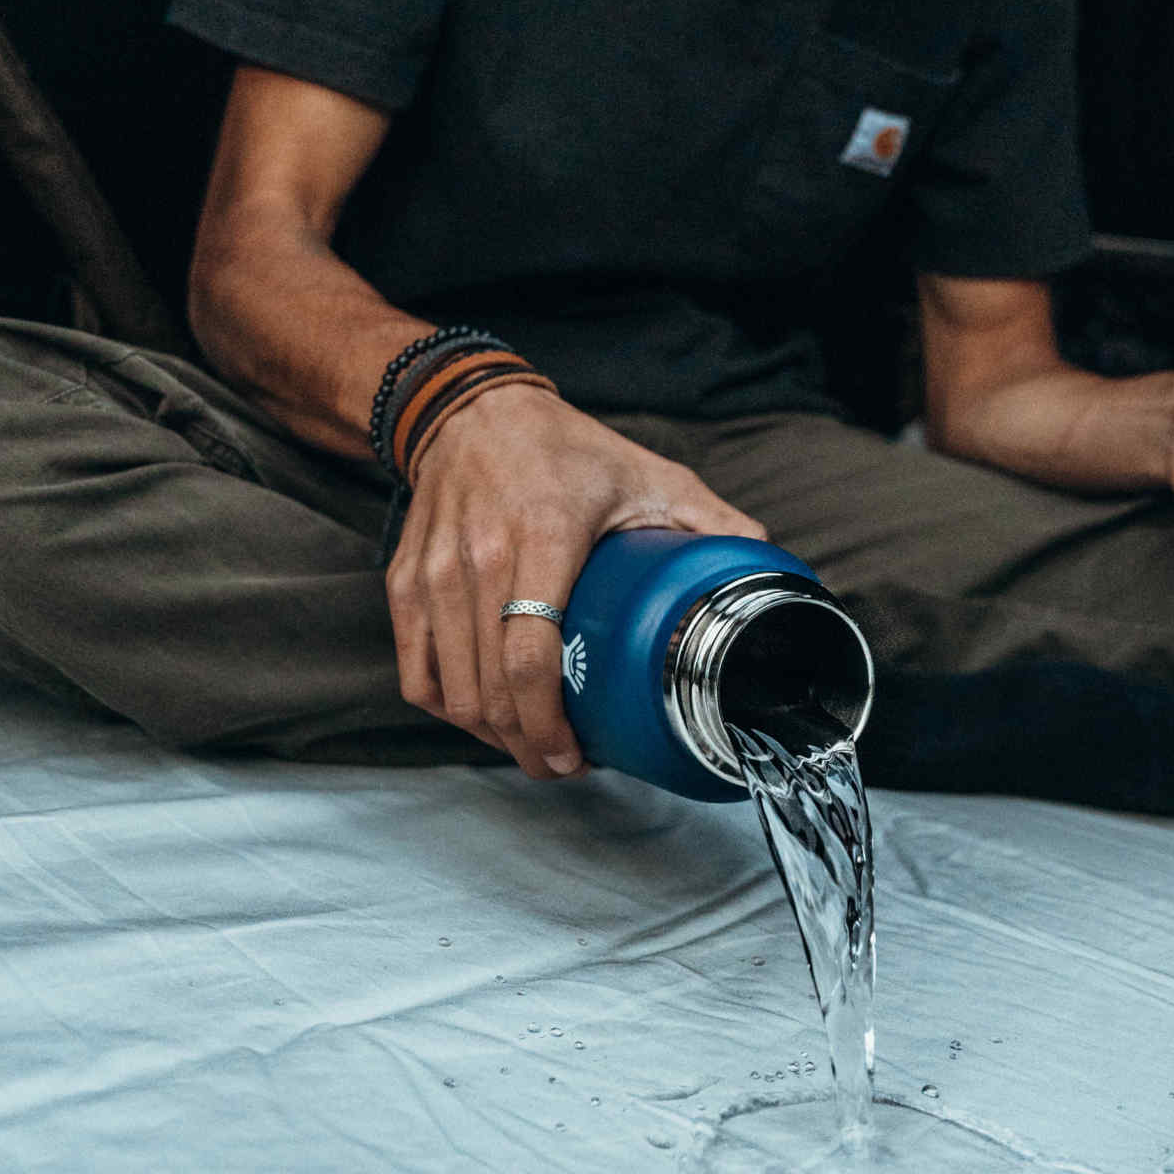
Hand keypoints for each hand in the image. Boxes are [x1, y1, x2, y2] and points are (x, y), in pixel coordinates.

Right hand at [386, 384, 766, 776]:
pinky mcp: (406, 583)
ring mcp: (435, 573)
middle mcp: (479, 557)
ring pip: (453, 692)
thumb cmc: (566, 449)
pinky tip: (485, 718)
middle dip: (527, 746)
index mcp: (543, 535)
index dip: (549, 724)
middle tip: (562, 763)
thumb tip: (767, 567)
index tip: (576, 756)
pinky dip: (450, 710)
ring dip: (492, 737)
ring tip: (531, 745)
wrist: (472, 410)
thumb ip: (710, 522)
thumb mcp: (649, 474)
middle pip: (490, 689)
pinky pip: (418, 673)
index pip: (530, 657)